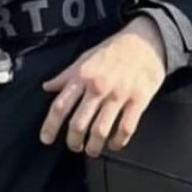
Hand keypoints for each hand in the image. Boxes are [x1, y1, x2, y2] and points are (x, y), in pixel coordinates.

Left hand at [39, 16, 166, 157]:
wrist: (145, 42)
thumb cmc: (113, 50)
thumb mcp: (84, 58)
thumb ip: (66, 76)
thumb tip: (47, 87)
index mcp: (82, 76)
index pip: (60, 105)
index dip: (50, 126)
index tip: (46, 139)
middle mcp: (98, 87)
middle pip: (78, 123)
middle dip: (73, 141)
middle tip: (74, 147)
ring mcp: (119, 95)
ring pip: (100, 130)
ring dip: (94, 147)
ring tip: (92, 150)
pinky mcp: (138, 101)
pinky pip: (126, 128)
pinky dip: (118, 142)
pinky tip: (114, 144)